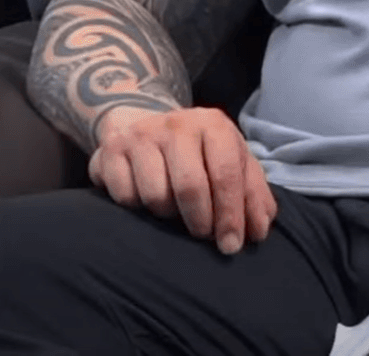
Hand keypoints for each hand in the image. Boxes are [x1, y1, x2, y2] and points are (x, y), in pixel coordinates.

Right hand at [90, 105, 277, 254]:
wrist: (147, 125)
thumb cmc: (200, 154)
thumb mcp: (233, 163)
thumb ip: (252, 195)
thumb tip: (258, 230)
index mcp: (213, 125)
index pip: (226, 174)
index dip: (231, 215)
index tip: (231, 245)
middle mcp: (176, 124)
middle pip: (190, 186)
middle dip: (201, 223)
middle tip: (204, 236)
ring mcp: (140, 135)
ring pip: (155, 196)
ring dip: (168, 215)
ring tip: (174, 211)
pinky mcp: (110, 150)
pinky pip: (125, 197)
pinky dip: (137, 208)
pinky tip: (145, 201)